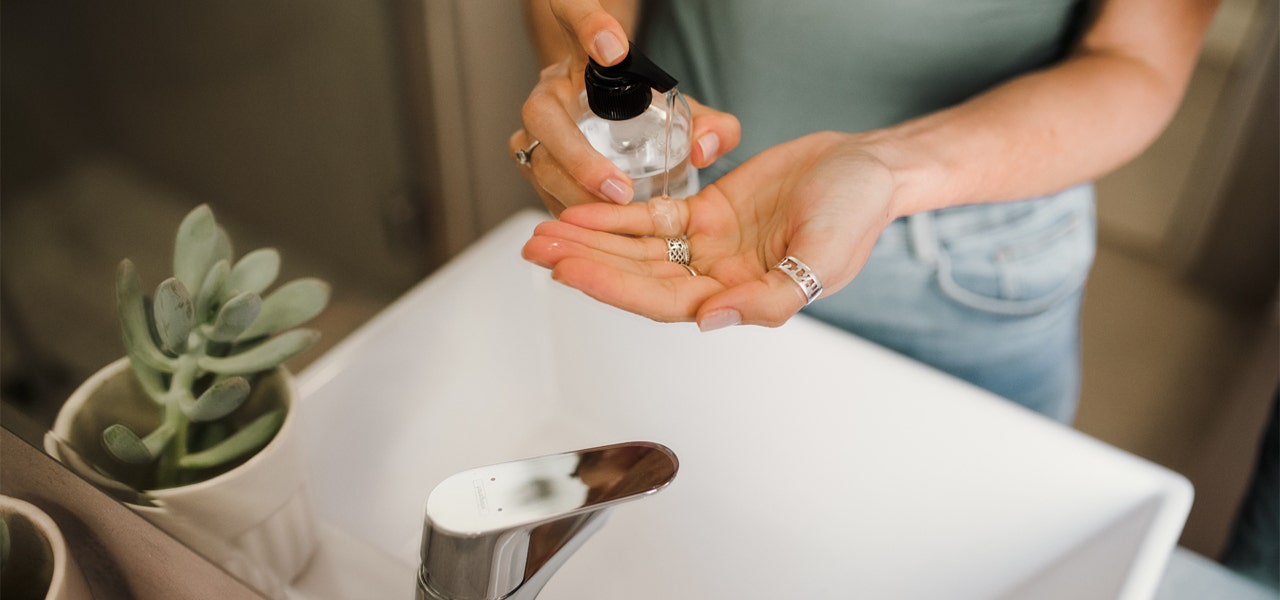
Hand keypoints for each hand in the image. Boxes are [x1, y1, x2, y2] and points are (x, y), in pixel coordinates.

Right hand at [509, 0, 739, 214]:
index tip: (614, 46)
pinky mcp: (529, 161)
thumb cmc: (648, 117)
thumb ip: (713, 126)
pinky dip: (566, 208)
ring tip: (611, 213)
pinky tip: (597, 229)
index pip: (575, 15)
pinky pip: (537, 185)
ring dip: (571, 189)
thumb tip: (706, 148)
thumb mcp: (685, 114)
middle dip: (579, 155)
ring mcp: (534, 126)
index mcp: (588, 56)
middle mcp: (553, 86)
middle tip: (618, 186)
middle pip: (543, 111)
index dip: (589, 26)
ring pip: (536, 155)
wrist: (617, 134)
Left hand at [522, 131, 901, 329]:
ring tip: (543, 233)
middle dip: (586, 264)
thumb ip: (770, 298)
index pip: (663, 300)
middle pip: (637, 276)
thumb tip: (711, 321)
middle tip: (538, 251)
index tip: (570, 270)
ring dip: (591, 241)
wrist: (867, 167)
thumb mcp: (823, 260)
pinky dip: (615, 214)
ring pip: (637, 248)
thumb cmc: (856, 214)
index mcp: (742, 299)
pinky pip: (651, 216)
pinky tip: (580, 210)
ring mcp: (708, 246)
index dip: (614, 286)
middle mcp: (717, 279)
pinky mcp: (705, 212)